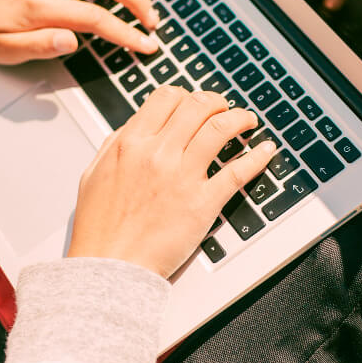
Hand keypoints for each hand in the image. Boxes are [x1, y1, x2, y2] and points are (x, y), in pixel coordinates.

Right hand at [68, 87, 276, 278]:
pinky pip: (238, 171)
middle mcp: (158, 153)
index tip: (195, 103)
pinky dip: (257, 156)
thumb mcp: (95, 174)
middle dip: (216, 102)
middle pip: (198, 106)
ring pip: (220, 129)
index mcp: (131, 143)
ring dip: (240, 119)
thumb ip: (115, 144)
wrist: (111, 267)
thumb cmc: (100, 228)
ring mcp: (183, 176)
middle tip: (224, 109)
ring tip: (247, 121)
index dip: (186, 95)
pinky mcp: (203, 203)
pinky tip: (266, 150)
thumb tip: (136, 125)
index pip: (167, 97)